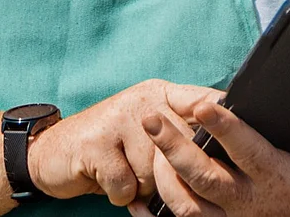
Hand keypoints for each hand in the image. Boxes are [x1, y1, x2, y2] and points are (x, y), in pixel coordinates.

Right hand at [27, 80, 223, 206]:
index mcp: (161, 94)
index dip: (223, 118)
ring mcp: (118, 119)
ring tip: (127, 174)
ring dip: (143, 186)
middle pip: (184, 147)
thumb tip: (226, 150)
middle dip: (173, 174)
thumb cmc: (112, 148)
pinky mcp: (96, 144)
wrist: (52, 153)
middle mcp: (143, 101)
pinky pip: (127, 184)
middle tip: (153, 175)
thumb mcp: (148, 131)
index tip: (236, 136)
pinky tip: (108, 180)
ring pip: (156, 171)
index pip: (204, 101)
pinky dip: (120, 194)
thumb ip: (181, 131)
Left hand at [130, 79, 289, 216]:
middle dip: (173, 147)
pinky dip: (162, 204)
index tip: (201, 104)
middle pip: (203, 177)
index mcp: (280, 179)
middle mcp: (252, 203)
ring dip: (163, 174)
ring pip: (186, 204)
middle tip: (150, 116)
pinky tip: (146, 182)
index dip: (223, 127)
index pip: (246, 150)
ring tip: (148, 139)